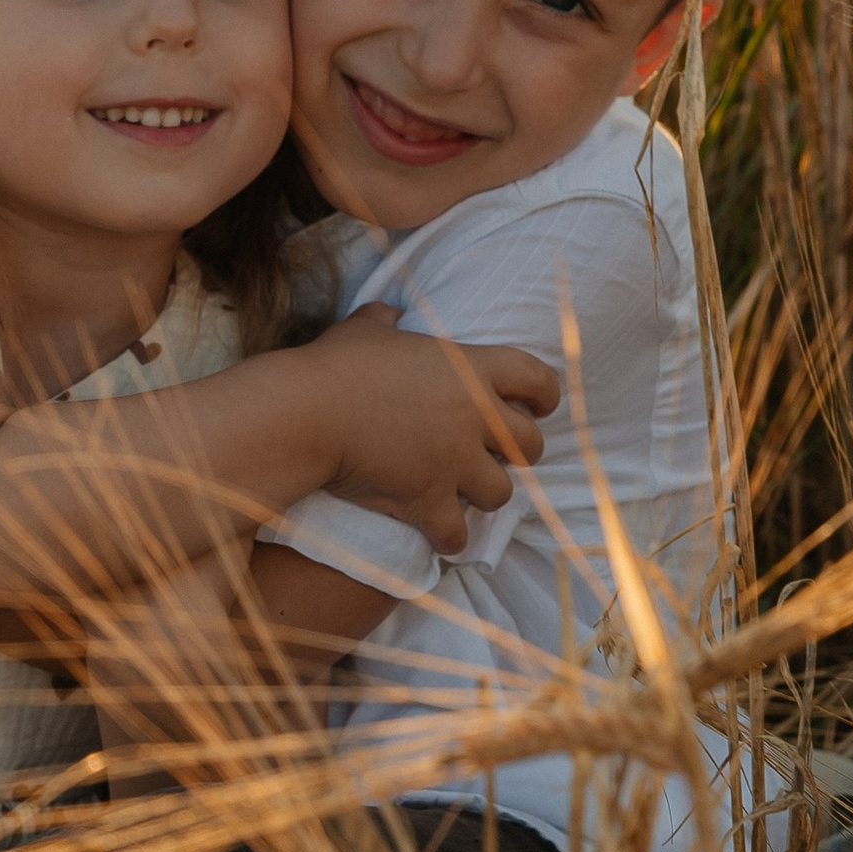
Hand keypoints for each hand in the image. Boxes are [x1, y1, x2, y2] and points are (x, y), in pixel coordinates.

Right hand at [309, 306, 556, 553]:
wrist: (307, 413)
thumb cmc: (334, 367)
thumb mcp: (365, 329)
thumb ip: (387, 319)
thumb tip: (390, 314)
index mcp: (470, 369)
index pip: (537, 378)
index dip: (545, 394)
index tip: (540, 405)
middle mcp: (473, 417)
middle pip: (530, 444)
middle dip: (518, 452)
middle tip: (496, 454)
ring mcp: (455, 462)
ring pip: (501, 493)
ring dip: (485, 494)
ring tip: (464, 493)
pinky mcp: (428, 499)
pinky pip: (457, 533)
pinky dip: (450, 537)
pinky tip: (439, 534)